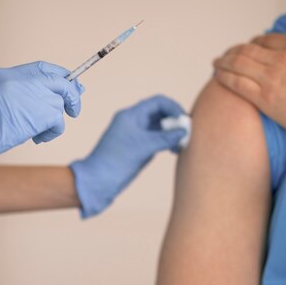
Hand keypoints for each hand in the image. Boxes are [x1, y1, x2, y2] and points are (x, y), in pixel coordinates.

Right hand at [0, 61, 82, 190]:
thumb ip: (15, 95)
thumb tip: (43, 102)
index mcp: (5, 75)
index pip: (42, 68)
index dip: (59, 76)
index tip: (69, 86)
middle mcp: (19, 81)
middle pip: (59, 80)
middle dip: (71, 94)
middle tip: (73, 109)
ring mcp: (28, 95)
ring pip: (59, 102)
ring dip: (55, 120)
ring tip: (38, 133)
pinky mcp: (35, 114)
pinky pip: (58, 120)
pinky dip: (53, 132)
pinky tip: (38, 139)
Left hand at [70, 95, 187, 217]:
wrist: (98, 182)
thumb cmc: (117, 161)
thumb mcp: (145, 147)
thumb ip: (166, 137)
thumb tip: (184, 131)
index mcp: (132, 115)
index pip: (158, 102)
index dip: (174, 108)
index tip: (185, 121)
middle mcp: (134, 122)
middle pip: (160, 113)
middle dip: (175, 121)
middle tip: (187, 133)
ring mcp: (135, 135)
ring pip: (159, 127)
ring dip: (172, 133)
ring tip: (182, 144)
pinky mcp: (137, 147)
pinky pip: (156, 139)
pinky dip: (166, 142)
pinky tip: (174, 151)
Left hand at [213, 25, 285, 139]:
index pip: (266, 39)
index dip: (254, 43)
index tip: (249, 48)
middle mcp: (280, 58)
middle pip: (247, 49)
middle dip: (234, 51)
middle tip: (225, 55)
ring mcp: (270, 78)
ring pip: (238, 63)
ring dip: (223, 62)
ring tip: (216, 63)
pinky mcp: (264, 98)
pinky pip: (236, 83)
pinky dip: (224, 77)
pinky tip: (216, 76)